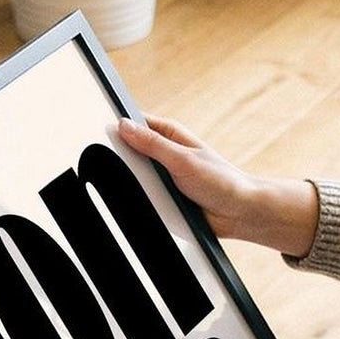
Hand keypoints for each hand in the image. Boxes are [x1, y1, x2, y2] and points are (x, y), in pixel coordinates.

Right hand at [118, 114, 316, 256]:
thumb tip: (124, 126)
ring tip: (121, 185)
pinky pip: (143, 198)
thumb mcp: (183, 159)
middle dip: (120, 158)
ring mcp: (164, 177)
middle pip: (131, 151)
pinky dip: (138, 201)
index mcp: (171, 136)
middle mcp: (166, 154)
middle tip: (106, 161)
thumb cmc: (222, 182)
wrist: (239, 215)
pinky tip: (132, 205)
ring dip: (130, 183)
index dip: (119, 126)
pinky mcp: (165, 198)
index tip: (100, 129)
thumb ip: (153, 144)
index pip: (137, 123)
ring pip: (134, 177)